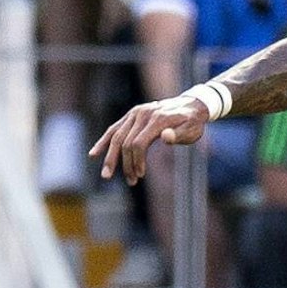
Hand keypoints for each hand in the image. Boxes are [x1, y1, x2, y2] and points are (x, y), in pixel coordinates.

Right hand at [90, 94, 211, 184]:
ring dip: (111, 157)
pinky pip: (114, 129)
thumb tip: (165, 137)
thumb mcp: (193, 130)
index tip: (140, 175)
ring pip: (116, 136)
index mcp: (157, 119)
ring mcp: (135, 113)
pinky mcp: (131, 115)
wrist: (191, 105)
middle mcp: (142, 114)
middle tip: (130, 182)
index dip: (136, 160)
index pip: (138, 143)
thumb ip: (180, 135)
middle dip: (124, 163)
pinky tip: (93, 155)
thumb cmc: (193, 123)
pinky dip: (103, 142)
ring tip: (106, 175)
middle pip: (124, 141)